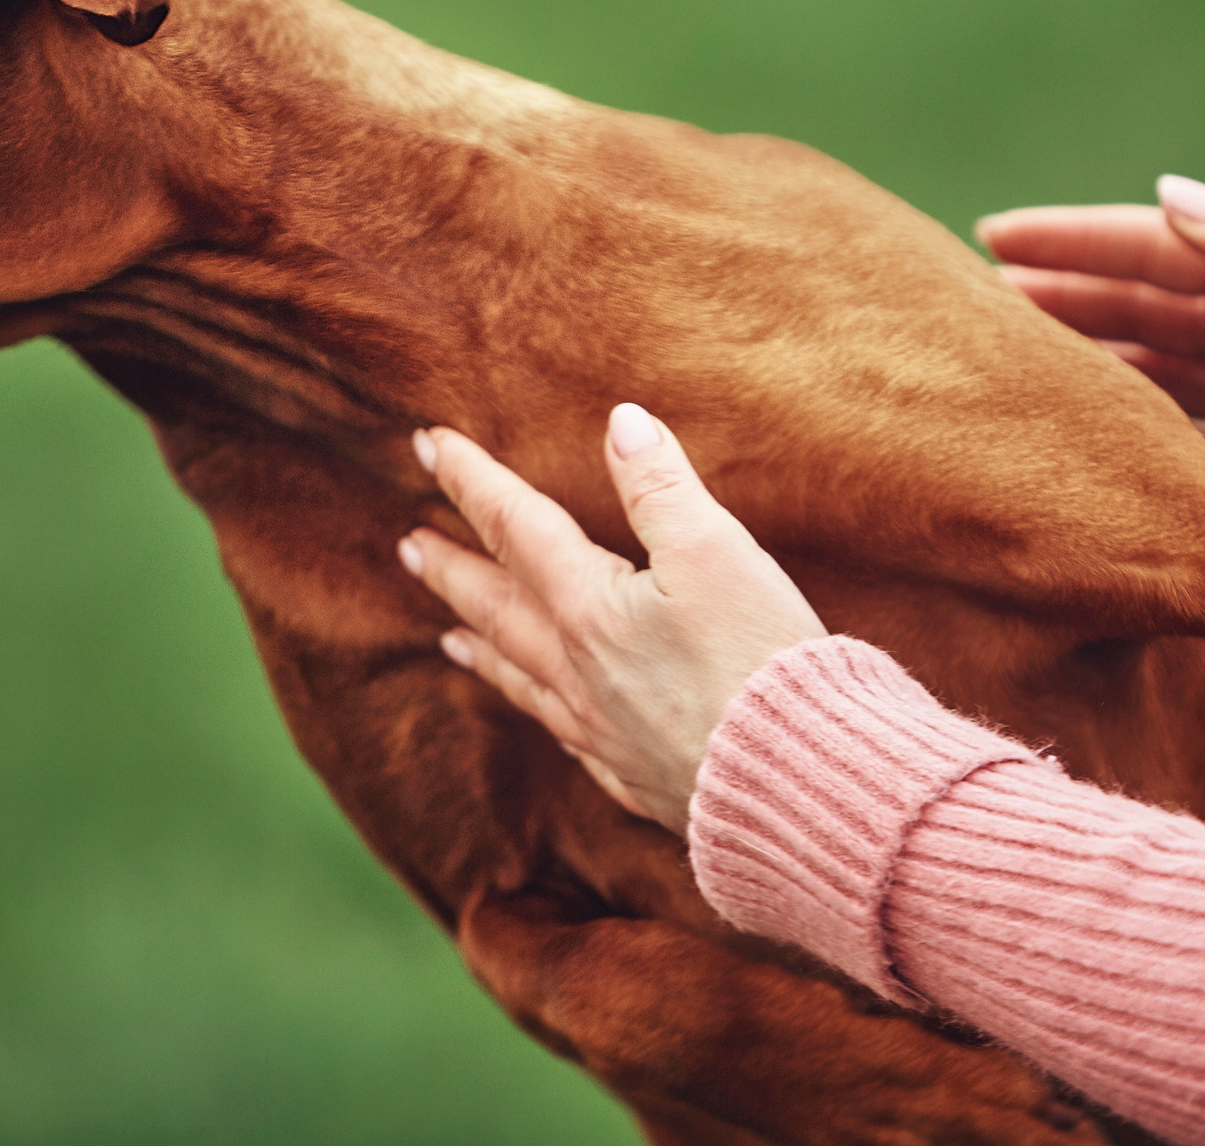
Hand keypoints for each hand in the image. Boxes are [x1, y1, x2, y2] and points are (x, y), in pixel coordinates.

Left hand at [400, 403, 824, 833]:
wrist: (795, 782)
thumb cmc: (759, 659)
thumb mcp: (716, 551)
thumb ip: (662, 485)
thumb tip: (620, 423)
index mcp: (590, 610)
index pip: (516, 528)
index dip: (472, 481)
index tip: (426, 443)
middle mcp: (580, 673)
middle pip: (498, 609)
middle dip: (451, 570)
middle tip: (409, 546)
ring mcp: (603, 732)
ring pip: (523, 680)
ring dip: (482, 647)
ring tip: (449, 636)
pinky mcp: (637, 775)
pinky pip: (568, 738)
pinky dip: (542, 712)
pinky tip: (549, 716)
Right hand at [977, 175, 1204, 503]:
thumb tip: (1170, 191)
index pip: (1148, 245)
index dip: (1070, 240)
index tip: (994, 236)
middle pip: (1126, 307)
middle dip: (1050, 300)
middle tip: (970, 305)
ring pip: (1133, 372)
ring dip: (1071, 365)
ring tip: (998, 368)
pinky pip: (1165, 442)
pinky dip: (1115, 435)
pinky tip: (1065, 439)